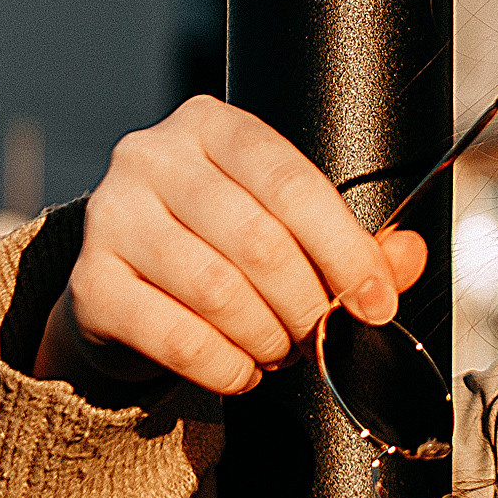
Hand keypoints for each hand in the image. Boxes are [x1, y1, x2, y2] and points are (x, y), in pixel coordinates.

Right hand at [33, 94, 428, 400]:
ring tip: (281, 351)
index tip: (376, 301)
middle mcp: (152, 156)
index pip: (293, 183)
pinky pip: (175, 335)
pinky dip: (223, 366)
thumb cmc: (214, 245)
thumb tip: (407, 258)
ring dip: (267, 337)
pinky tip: (241, 371)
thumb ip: (350, 241)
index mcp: (212, 126)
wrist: (123, 286)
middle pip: (258, 240)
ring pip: (217, 290)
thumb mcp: (284, 227)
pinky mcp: (90, 282)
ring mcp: (110, 215)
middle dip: (307, 304)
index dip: (345, 250)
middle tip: (321, 335)